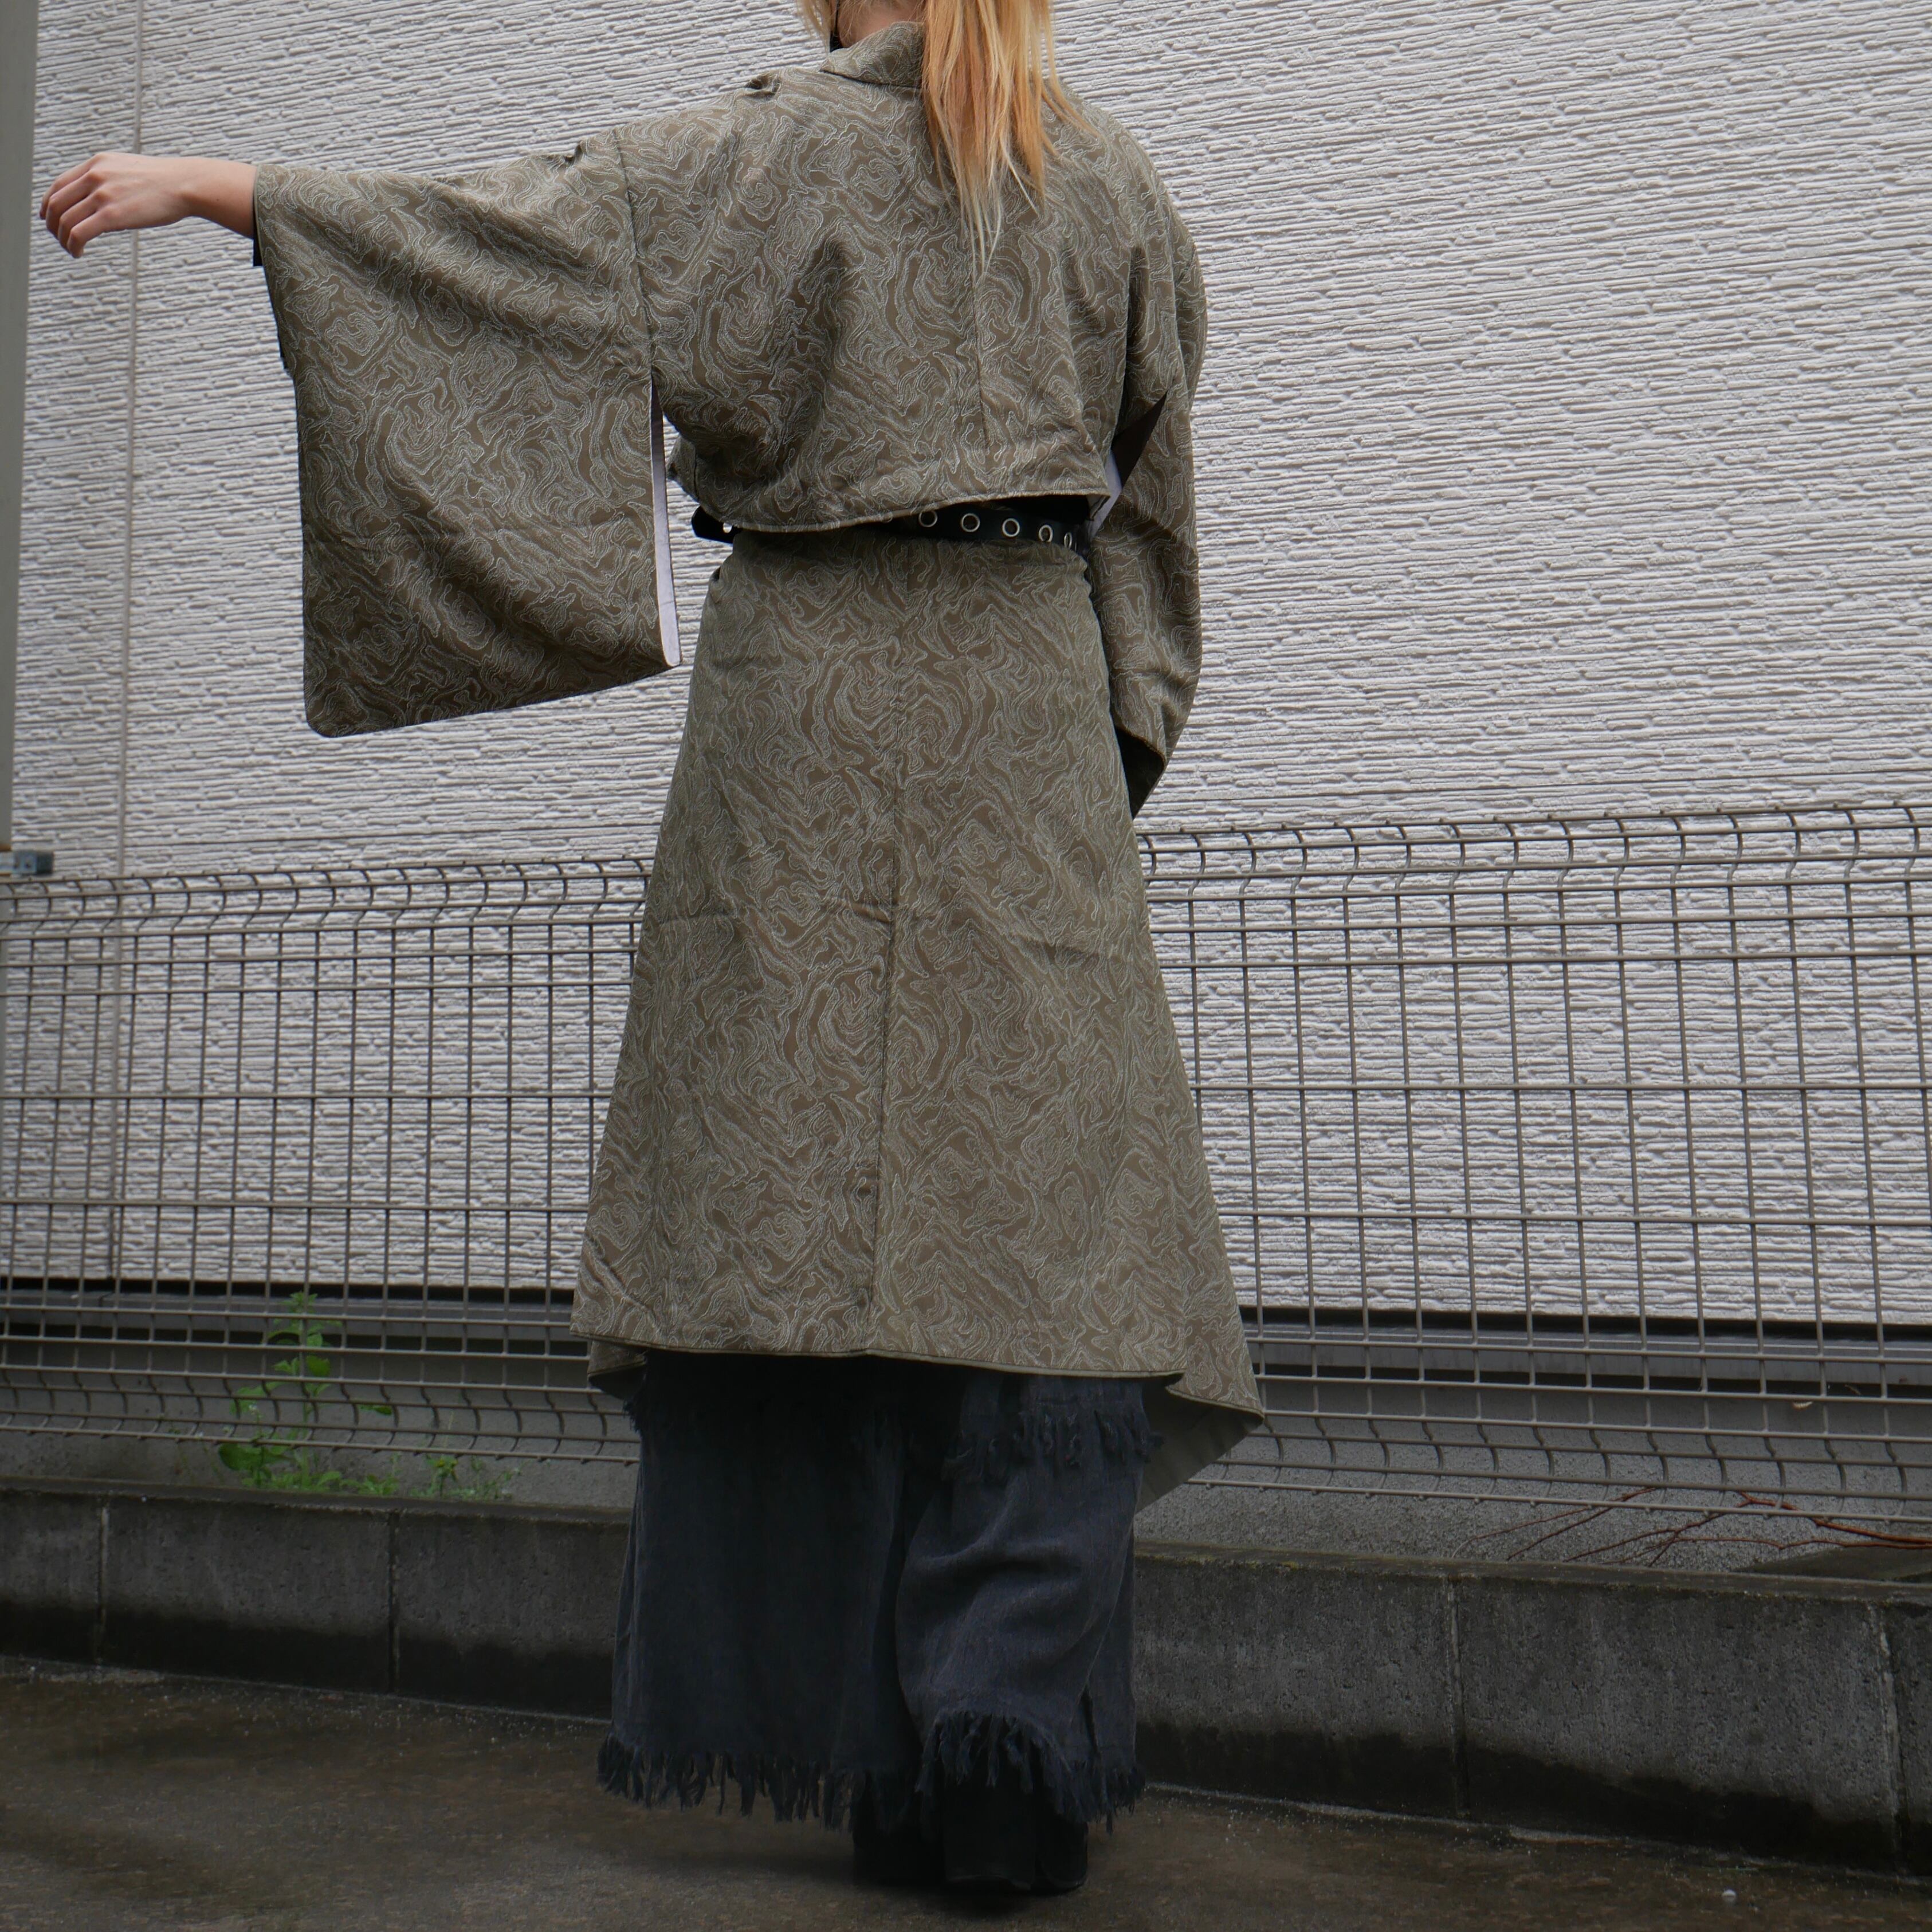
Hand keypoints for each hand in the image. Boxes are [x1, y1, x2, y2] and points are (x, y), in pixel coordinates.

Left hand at [41, 153, 256, 257]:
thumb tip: (105, 196)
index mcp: (96, 164)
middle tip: (59, 239)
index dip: (49, 204)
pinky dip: (73, 245)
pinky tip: (78, 253)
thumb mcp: (129, 171)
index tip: (50, 218)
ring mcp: (101, 194)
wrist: (184, 184)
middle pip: (56, 203)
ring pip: (65, 220)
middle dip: (52, 224)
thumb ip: (111, 179)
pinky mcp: (112, 215)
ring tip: (70, 249)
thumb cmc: (164, 183)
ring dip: (62, 238)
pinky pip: (79, 233)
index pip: (59, 184)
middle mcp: (94, 176)